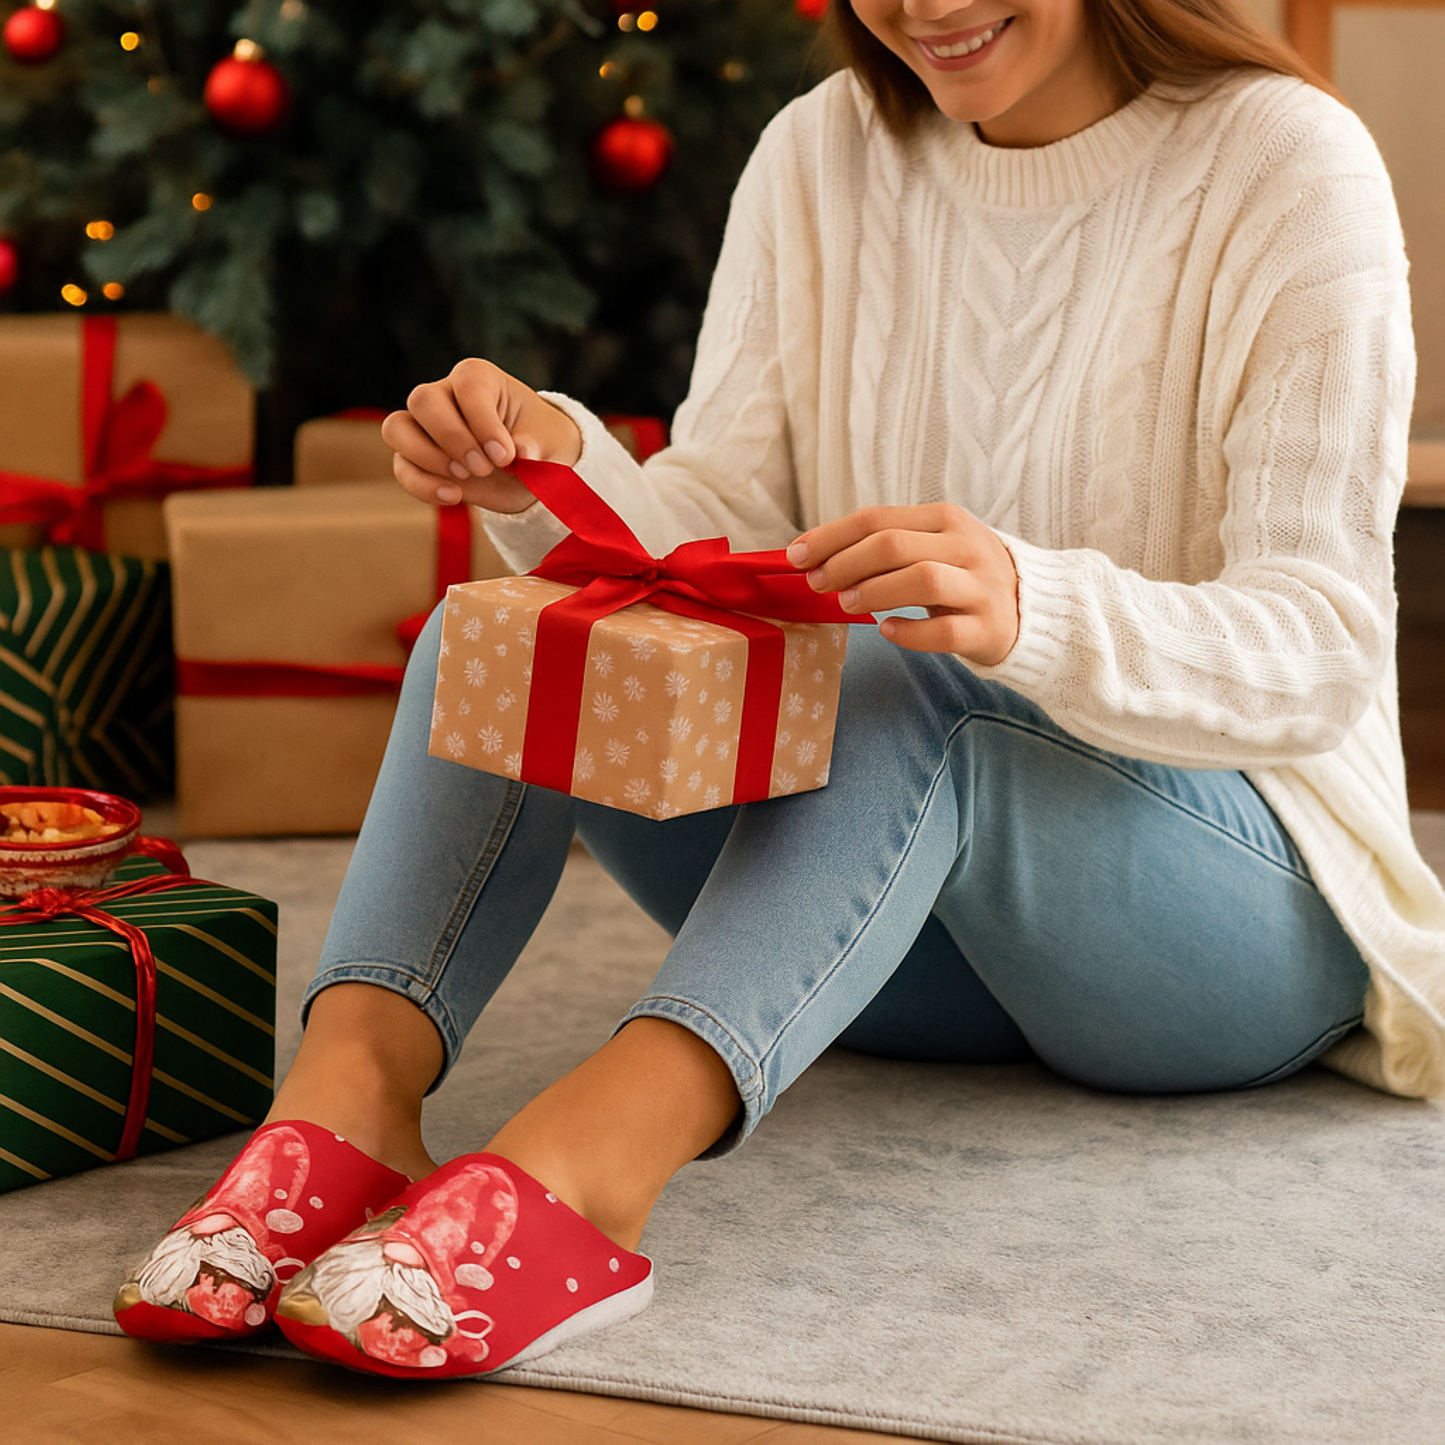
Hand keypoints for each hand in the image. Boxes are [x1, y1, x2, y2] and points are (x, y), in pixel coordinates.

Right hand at [380, 358, 582, 512]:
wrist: (530, 469)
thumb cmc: (537, 443)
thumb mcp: (548, 443)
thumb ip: (536, 445)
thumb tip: (523, 452)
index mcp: (478, 378)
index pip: (467, 387)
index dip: (483, 423)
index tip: (506, 456)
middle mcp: (444, 394)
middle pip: (424, 401)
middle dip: (452, 439)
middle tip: (483, 468)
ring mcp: (424, 425)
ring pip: (397, 428)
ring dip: (428, 458)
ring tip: (465, 478)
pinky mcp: (416, 457)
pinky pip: (402, 466)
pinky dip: (422, 485)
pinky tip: (455, 497)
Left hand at [786, 504, 1019, 665]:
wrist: (1031, 608)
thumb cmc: (963, 576)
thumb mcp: (933, 546)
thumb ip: (886, 546)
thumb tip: (817, 557)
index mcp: (945, 519)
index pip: (877, 519)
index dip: (830, 536)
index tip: (796, 556)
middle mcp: (965, 547)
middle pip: (894, 545)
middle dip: (845, 563)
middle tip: (818, 583)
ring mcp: (979, 587)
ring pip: (922, 580)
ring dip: (875, 591)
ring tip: (847, 604)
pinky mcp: (987, 627)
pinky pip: (943, 631)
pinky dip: (909, 632)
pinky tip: (887, 630)